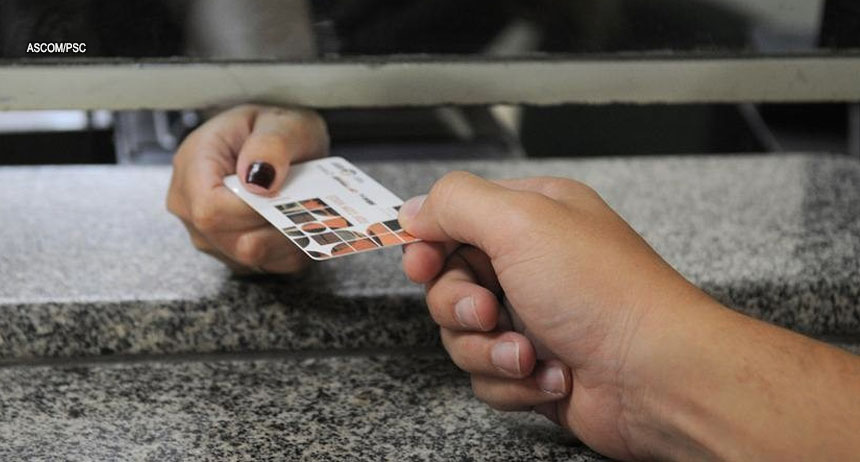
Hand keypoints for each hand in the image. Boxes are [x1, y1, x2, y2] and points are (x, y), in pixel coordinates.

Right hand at [167, 104, 328, 272]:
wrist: (278, 138)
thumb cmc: (275, 127)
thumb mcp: (281, 122)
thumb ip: (271, 145)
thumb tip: (260, 180)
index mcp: (192, 165)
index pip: (211, 210)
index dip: (254, 211)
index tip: (286, 194)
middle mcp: (190, 206)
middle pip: (232, 241)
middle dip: (277, 226)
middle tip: (305, 200)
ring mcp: (207, 234)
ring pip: (252, 259)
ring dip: (288, 238)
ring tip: (302, 207)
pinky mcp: (230, 252)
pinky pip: (266, 266)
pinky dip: (289, 249)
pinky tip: (297, 222)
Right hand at [397, 172, 718, 459]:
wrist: (655, 377)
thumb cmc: (602, 293)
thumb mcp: (521, 222)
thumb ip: (457, 204)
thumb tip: (415, 209)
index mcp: (531, 217)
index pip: (455, 221)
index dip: (429, 245)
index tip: (422, 265)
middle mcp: (531, 264)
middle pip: (449, 283)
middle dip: (461, 306)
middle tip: (489, 312)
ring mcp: (532, 318)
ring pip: (463, 336)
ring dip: (489, 351)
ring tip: (529, 354)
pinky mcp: (534, 367)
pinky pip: (487, 376)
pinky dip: (512, 382)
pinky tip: (551, 376)